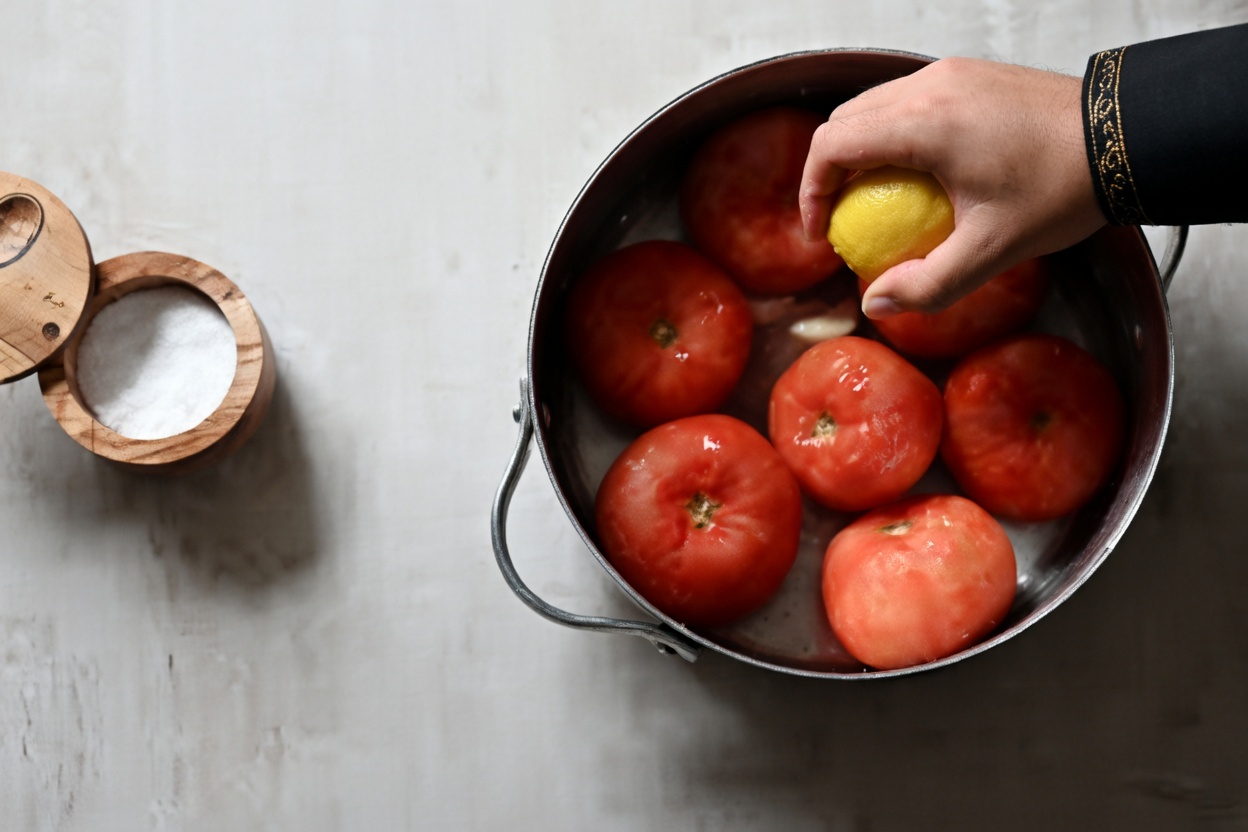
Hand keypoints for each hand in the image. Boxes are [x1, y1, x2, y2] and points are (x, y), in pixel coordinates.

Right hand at [800, 58, 1105, 318]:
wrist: (1127, 138)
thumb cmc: (1062, 189)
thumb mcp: (991, 251)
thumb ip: (928, 284)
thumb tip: (875, 302)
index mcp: (924, 124)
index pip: (831, 145)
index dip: (811, 191)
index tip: (823, 230)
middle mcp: (929, 86)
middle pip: (844, 120)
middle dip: (828, 171)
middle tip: (841, 218)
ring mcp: (951, 73)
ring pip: (873, 106)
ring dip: (859, 151)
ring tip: (874, 198)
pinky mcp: (970, 73)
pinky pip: (907, 99)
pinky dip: (891, 135)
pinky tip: (916, 173)